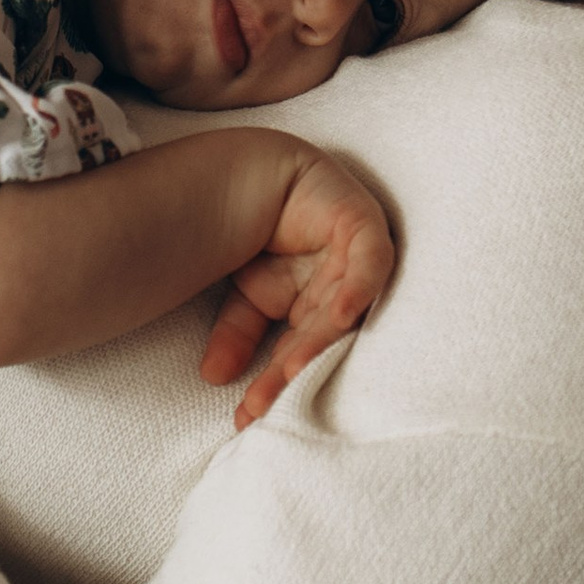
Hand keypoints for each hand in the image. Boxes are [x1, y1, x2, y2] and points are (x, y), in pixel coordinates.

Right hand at [200, 149, 393, 427]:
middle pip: (321, 336)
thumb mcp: (242, 294)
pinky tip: (340, 312)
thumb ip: (237, 333)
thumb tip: (214, 377)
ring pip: (342, 309)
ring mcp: (350, 254)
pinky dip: (359, 286)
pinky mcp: (361, 221)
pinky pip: (370, 259)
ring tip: (287, 372)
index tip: (248, 414)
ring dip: (315, 342)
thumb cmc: (241, 229)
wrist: (239, 169)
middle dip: (292, 371)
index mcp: (314, 303)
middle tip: (262, 406)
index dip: (274, 381)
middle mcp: (337, 283)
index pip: (298, 349)